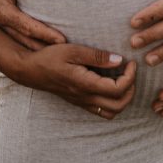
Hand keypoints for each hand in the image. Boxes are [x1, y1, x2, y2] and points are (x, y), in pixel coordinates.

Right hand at [0, 0, 65, 49]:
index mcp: (3, 13)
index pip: (28, 27)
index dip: (45, 33)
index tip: (62, 40)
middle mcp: (3, 25)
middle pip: (28, 41)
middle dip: (47, 48)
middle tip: (68, 53)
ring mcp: (4, 30)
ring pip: (24, 45)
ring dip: (41, 51)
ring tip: (61, 57)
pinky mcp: (6, 30)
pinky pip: (21, 42)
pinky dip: (34, 48)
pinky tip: (47, 52)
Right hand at [18, 43, 136, 119]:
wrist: (31, 71)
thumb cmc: (50, 57)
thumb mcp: (73, 50)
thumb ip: (97, 56)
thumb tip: (119, 60)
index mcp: (85, 84)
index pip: (118, 89)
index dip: (130, 76)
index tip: (131, 62)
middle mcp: (85, 98)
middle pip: (119, 105)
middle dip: (131, 89)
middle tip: (130, 71)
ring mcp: (82, 102)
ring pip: (111, 112)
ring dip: (123, 98)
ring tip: (122, 79)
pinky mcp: (79, 103)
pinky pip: (101, 111)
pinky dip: (112, 102)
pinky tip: (109, 85)